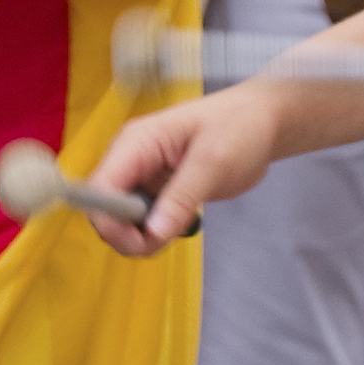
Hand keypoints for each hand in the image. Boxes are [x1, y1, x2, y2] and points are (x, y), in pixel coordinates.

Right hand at [86, 87, 283, 255]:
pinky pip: (144, 219)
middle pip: (106, 209)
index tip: (141, 241)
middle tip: (165, 242)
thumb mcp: (213, 162)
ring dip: (144, 236)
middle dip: (128, 235)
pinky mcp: (158, 190)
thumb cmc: (239, 128)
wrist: (263, 122)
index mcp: (135, 143)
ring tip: (181, 228)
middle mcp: (131, 159)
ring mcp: (143, 175)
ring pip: (123, 219)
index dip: (110, 221)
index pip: (100, 189)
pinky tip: (182, 225)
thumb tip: (152, 232)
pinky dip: (157, 231)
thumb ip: (182, 197)